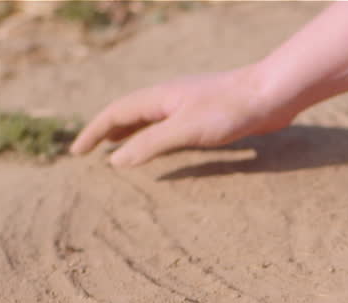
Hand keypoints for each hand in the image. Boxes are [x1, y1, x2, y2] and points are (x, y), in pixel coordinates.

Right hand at [70, 66, 294, 166]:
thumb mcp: (185, 130)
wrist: (271, 95)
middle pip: (129, 114)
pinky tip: (163, 148)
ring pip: (149, 120)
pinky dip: (156, 138)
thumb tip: (116, 161)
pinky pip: (169, 127)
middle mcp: (170, 98)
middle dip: (107, 131)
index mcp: (159, 98)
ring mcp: (188, 105)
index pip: (115, 114)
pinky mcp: (207, 115)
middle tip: (90, 150)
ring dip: (130, 134)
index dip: (94, 133)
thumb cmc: (229, 110)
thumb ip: (151, 144)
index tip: (76, 153)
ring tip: (117, 149)